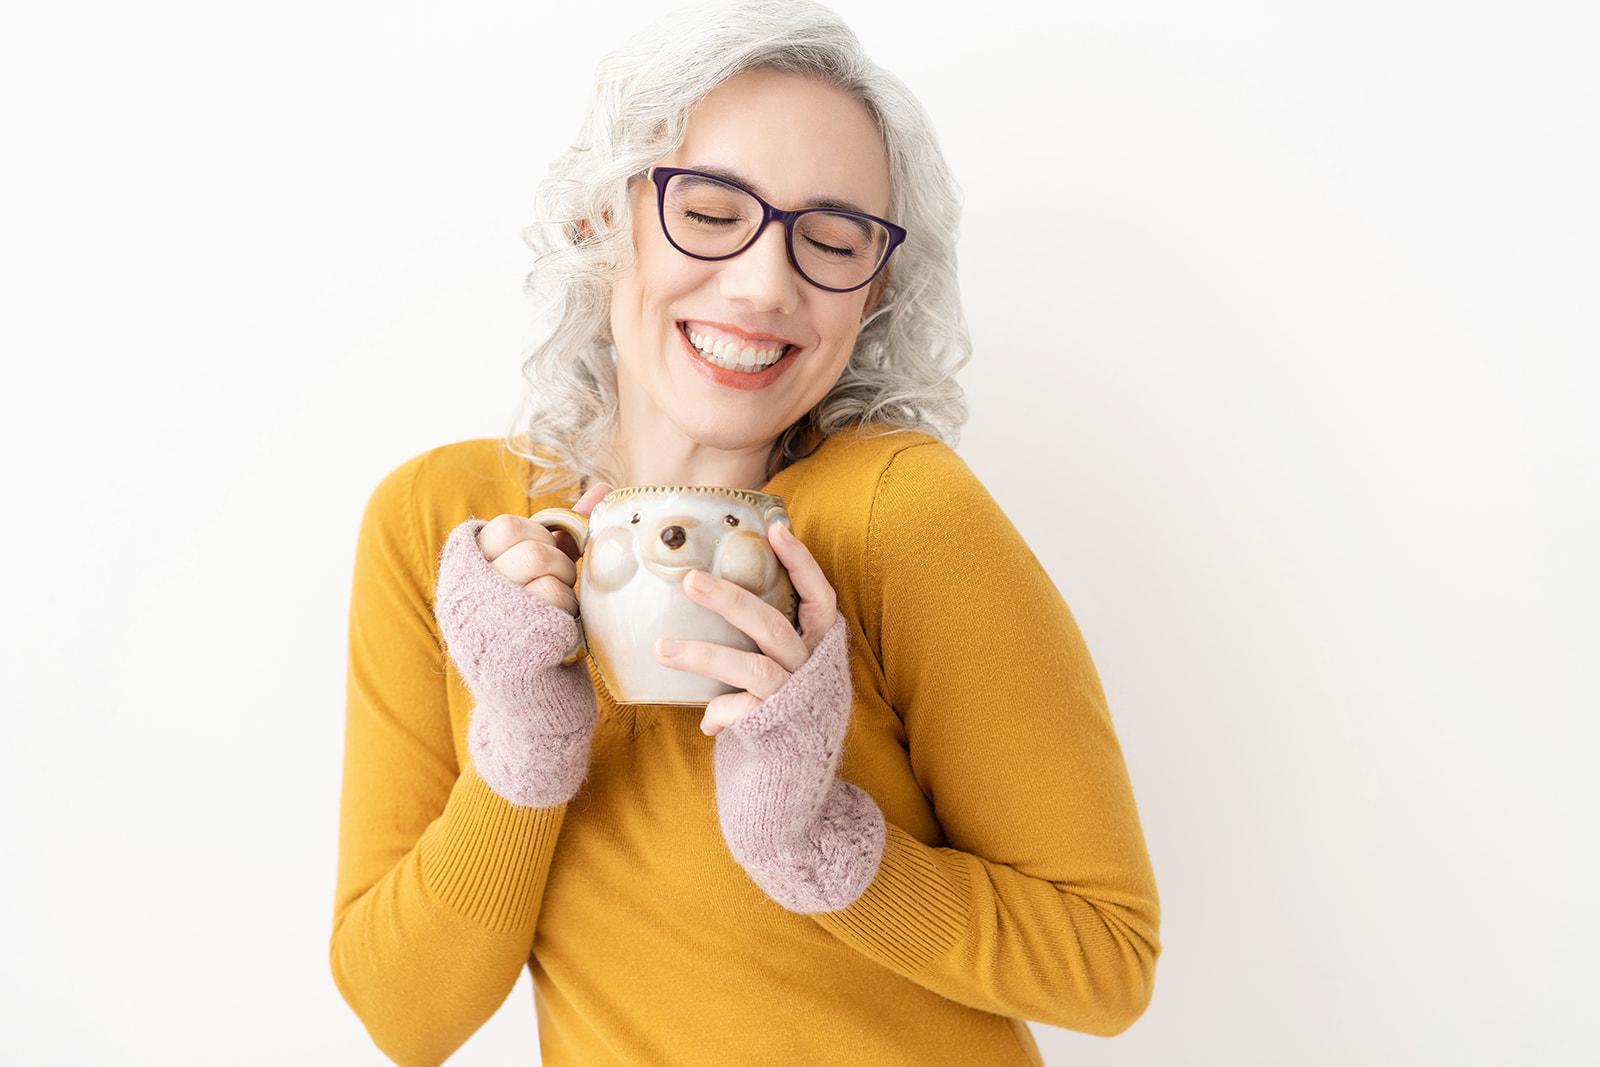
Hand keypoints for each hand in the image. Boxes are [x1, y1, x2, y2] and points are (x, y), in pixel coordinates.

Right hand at [431, 482, 612, 807]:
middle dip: (558, 569)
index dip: (537, 541)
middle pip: (531, 547)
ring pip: (549, 575)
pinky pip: (558, 608)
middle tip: (555, 599)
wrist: (533, 723)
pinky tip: (560, 646)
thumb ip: (557, 538)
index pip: (503, 527)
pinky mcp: (514, 652)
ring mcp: (486, 624)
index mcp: (462, 579)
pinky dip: (570, 625)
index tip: (544, 568)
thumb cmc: (538, 647)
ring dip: (566, 598)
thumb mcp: (535, 587)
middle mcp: (463, 599)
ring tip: (555, 624)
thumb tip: (600, 492)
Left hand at [652, 521, 837, 735]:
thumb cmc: (780, 710)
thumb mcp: (781, 670)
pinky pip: (742, 711)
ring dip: (703, 656)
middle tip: (690, 580)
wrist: (794, 775)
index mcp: (818, 646)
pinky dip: (721, 711)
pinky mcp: (778, 727)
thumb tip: (703, 591)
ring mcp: (796, 697)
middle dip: (730, 601)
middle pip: (771, 626)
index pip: (819, 597)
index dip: (802, 564)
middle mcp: (812, 668)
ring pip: (751, 668)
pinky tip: (706, 722)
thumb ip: (757, 639)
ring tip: (660, 649)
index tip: (775, 530)